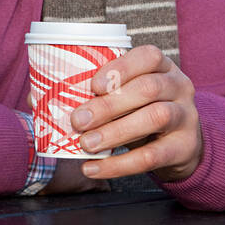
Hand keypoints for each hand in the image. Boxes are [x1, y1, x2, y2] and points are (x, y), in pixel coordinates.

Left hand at [52, 45, 202, 182]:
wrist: (181, 147)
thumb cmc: (142, 114)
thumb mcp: (128, 98)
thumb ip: (96, 94)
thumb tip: (38, 95)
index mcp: (163, 68)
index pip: (149, 56)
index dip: (122, 68)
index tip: (94, 85)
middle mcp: (179, 87)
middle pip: (148, 88)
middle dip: (109, 105)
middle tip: (78, 121)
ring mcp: (187, 116)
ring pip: (155, 117)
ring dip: (116, 131)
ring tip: (86, 145)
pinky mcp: (185, 147)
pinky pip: (153, 156)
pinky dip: (120, 165)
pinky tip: (95, 169)